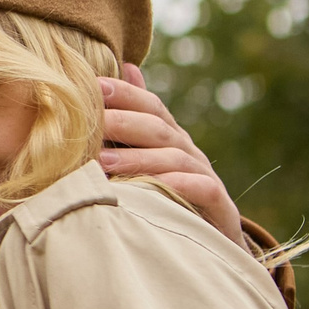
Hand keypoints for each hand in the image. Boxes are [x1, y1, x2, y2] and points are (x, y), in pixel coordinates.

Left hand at [98, 65, 243, 243]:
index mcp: (168, 136)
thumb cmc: (166, 193)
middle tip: (90, 123)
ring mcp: (204, 175)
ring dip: (138, 158)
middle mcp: (187, 150)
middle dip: (123, 122)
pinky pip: (200, 188)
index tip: (93, 85)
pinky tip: (151, 186)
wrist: (208, 240)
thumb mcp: (145, 157)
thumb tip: (126, 68)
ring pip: (173, 157)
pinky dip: (177, 184)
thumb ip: (133, 120)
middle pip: (158, 128)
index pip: (150, 105)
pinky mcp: (218, 204)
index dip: (125, 93)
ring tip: (103, 161)